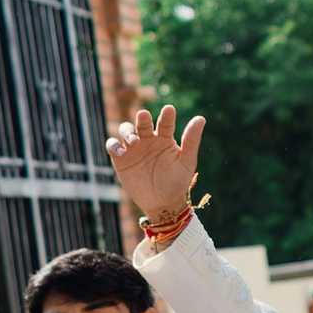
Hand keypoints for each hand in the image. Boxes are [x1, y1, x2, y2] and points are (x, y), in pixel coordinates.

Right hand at [108, 103, 202, 224]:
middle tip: (143, 116)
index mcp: (164, 138)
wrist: (162, 203)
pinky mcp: (120, 159)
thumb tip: (201, 118)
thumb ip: (191, 140)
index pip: (165, 123)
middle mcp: (148, 139)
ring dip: (128, 131)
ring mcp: (133, 148)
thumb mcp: (186, 162)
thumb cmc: (177, 182)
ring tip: (134, 141)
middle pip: (142, 123)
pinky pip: (112, 146)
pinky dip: (114, 145)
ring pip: (125, 130)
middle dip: (142, 118)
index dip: (167, 116)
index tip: (169, 110)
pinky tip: (121, 151)